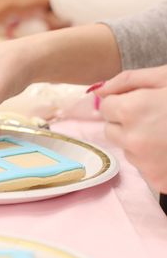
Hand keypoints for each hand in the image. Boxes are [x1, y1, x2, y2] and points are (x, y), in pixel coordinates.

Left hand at [97, 66, 166, 191]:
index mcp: (132, 110)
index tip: (141, 101)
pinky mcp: (158, 181)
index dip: (123, 102)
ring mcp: (145, 164)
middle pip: (112, 131)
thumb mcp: (165, 77)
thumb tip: (98, 91)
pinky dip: (155, 159)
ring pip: (128, 149)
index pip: (106, 108)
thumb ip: (127, 81)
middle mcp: (133, 140)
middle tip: (157, 116)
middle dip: (127, 122)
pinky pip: (145, 167)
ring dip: (141, 140)